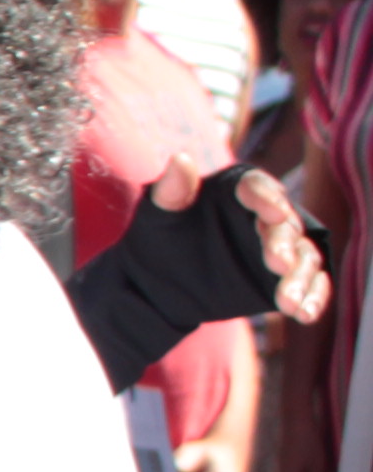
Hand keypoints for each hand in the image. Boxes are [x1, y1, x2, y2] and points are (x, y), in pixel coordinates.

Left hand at [140, 156, 335, 332]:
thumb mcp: (157, 216)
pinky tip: (306, 314)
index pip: (258, 188)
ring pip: (303, 256)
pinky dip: (315, 296)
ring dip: (300, 278)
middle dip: (284, 244)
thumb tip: (181, 158)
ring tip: (288, 304)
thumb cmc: (156, 238)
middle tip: (278, 265)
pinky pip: (310, 283)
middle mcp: (266, 215)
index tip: (273, 213)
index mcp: (239, 191)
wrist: (158, 281)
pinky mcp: (285, 276)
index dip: (267, 199)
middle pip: (285, 226)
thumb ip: (172, 190)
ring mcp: (279, 247)